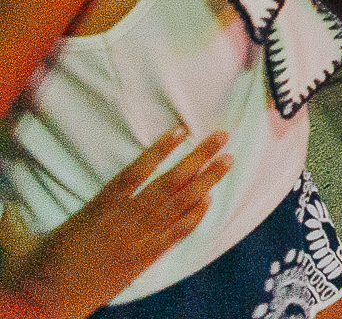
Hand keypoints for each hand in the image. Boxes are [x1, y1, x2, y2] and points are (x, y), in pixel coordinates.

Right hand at [9, 126, 232, 318]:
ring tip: (229, 160)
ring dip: (207, 181)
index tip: (181, 129)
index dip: (158, 150)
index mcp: (97, 209)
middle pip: (169, 183)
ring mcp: (136, 241)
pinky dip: (194, 217)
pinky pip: (175, 235)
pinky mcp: (141, 262)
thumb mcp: (17, 235)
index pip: (134, 172)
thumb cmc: (30, 269)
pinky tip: (210, 201)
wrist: (42, 307)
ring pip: (179, 205)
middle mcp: (123, 221)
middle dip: (199, 158)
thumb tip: (3, 196)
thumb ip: (14, 212)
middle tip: (223, 136)